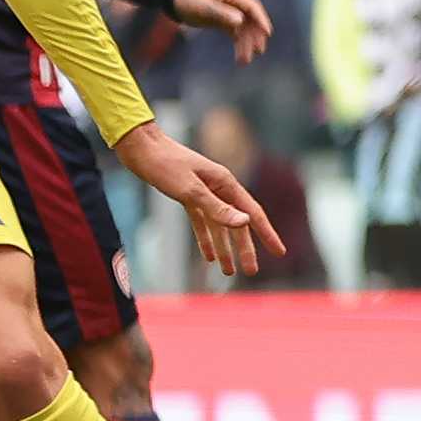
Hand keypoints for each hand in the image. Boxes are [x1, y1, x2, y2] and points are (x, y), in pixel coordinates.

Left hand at [113, 123, 282, 276]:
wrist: (140, 148)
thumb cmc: (165, 165)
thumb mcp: (190, 190)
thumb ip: (217, 208)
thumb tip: (245, 223)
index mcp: (225, 184)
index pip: (252, 214)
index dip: (267, 234)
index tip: (279, 252)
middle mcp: (219, 188)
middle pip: (237, 224)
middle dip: (245, 248)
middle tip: (252, 271)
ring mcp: (204, 193)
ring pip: (220, 226)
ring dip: (225, 248)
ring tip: (229, 272)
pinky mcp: (188, 196)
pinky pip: (202, 222)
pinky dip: (206, 239)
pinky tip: (208, 256)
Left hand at [171, 0, 276, 61]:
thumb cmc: (187, 0)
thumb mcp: (202, 7)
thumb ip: (221, 13)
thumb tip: (240, 21)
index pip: (252, 7)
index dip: (261, 19)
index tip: (267, 33)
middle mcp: (233, 3)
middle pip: (250, 20)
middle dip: (254, 36)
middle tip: (258, 52)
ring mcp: (229, 12)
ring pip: (243, 29)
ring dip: (246, 44)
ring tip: (244, 61)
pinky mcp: (223, 20)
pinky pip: (235, 33)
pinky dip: (238, 44)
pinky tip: (239, 57)